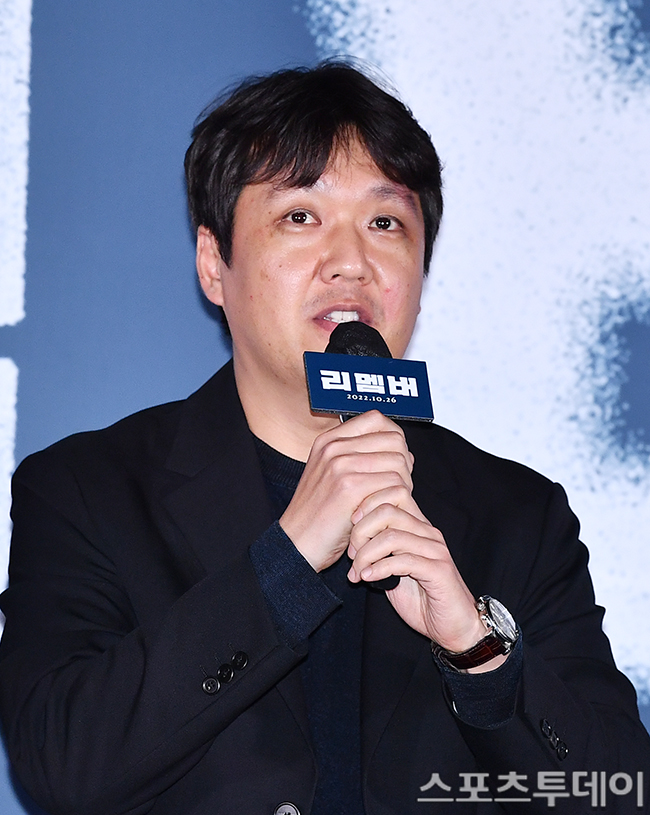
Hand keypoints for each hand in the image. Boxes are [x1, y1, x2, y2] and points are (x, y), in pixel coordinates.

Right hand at [279, 411, 413, 572]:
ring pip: (399, 462)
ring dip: (404, 483)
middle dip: (404, 463)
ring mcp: (340, 465)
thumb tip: (403, 451)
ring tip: (390, 499)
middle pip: (394, 439)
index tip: (394, 459)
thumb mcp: (332, 475)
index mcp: (328, 440)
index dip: (394, 438)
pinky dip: (399, 499)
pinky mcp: (350, 488)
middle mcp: (333, 447)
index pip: (377, 419)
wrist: (297, 543)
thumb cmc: (319, 515)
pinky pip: (395, 484)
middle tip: (397, 485)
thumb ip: (361, 457)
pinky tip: (386, 510)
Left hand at [346, 487, 500, 666]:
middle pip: (388, 511)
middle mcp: (428, 532)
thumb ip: (379, 549)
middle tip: (352, 555)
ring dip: (366, 555)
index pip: (393, 493)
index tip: (352, 528)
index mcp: (418, 526)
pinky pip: (402, 561)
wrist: (453, 626)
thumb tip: (352, 539)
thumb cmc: (422, 597)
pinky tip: (368, 579)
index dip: (366, 506)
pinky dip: (378, 569)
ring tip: (358, 571)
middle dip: (361, 532)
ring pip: (391, 536)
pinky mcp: (439, 571)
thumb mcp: (393, 568)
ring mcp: (435, 550)